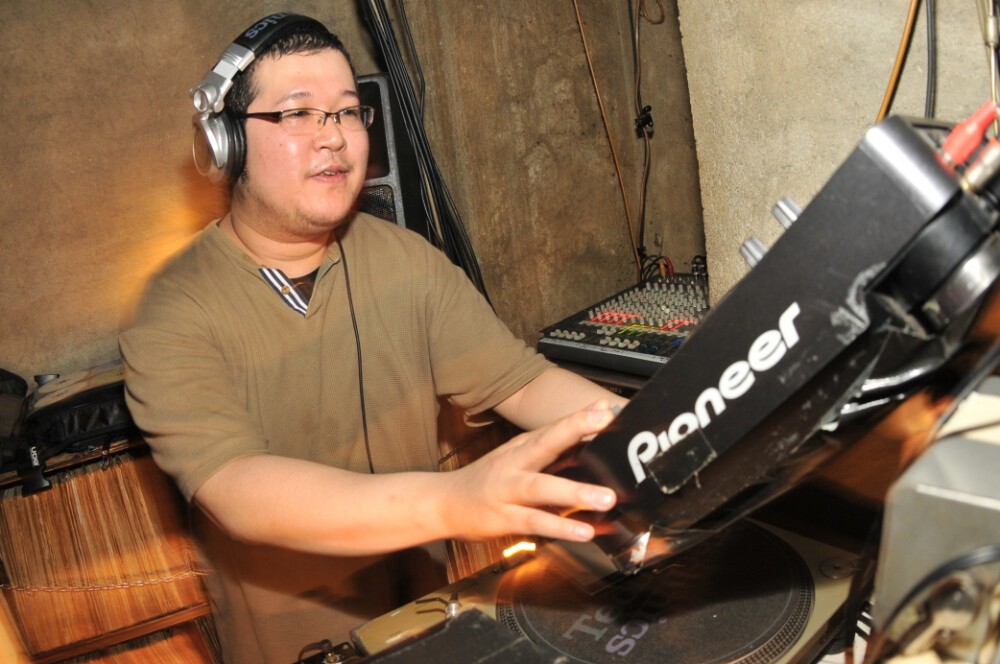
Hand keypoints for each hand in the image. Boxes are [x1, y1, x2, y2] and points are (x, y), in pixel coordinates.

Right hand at [441, 400, 618, 542]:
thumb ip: (555, 443)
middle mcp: (514, 463)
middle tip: (606, 424)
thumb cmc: (489, 479)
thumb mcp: (518, 456)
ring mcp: (506, 491)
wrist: (443, 503)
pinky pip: (534, 522)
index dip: (580, 417)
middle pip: (545, 443)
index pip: (553, 427)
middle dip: (574, 430)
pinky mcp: (502, 519)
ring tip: (607, 498)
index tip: (608, 408)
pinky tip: (583, 532)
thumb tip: (594, 421)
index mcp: (521, 448)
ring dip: (575, 492)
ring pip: (541, 487)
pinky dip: (559, 527)